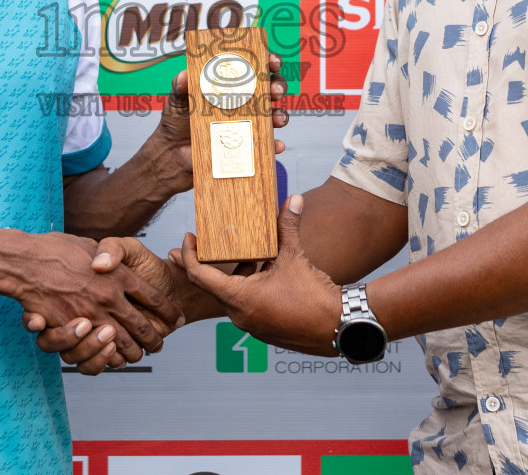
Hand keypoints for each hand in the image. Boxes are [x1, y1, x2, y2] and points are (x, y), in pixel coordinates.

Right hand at [9, 232, 182, 365]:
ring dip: (135, 350)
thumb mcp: (90, 243)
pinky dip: (108, 358)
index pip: (151, 296)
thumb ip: (109, 253)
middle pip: (142, 324)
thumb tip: (116, 264)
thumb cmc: (54, 249)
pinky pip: (97, 350)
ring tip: (141, 353)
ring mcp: (92, 314)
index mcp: (118, 274)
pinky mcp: (73, 328)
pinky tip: (115, 358)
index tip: (175, 317)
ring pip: (123, 341)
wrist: (23, 261)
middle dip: (154, 337)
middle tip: (160, 343)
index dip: (166, 309)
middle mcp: (109, 295)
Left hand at [151, 53, 289, 192]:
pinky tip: (275, 145)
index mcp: (230, 85)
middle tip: (274, 91)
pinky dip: (275, 144)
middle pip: (270, 88)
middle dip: (278, 86)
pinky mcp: (248, 145)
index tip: (272, 61)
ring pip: (275, 115)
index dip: (267, 61)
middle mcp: (244, 102)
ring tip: (276, 119)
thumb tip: (184, 75)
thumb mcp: (178, 101)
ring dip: (281, 115)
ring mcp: (248, 124)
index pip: (253, 67)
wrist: (174, 156)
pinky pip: (268, 144)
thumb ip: (180, 87)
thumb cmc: (177, 122)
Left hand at [179, 195, 342, 355]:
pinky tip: (265, 270)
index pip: (200, 276)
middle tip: (202, 242)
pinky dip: (249, 286)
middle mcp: (240, 316)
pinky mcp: (263, 329)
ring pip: (233, 294)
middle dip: (212, 261)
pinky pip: (247, 304)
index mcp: (240, 299)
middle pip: (214, 284)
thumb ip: (288, 227)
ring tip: (248, 252)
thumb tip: (293, 199)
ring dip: (237, 274)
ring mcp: (251, 325)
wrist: (340, 328)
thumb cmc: (315, 297)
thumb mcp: (295, 257)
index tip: (187, 238)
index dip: (188, 255)